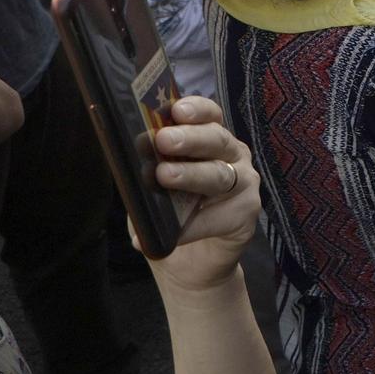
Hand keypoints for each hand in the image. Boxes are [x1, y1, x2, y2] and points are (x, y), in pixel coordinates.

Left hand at [147, 96, 260, 295]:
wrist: (187, 265)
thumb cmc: (169, 216)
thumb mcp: (150, 188)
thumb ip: (146, 170)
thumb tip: (127, 158)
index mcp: (209, 141)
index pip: (209, 115)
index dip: (196, 109)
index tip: (177, 109)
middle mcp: (232, 155)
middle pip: (217, 140)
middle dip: (190, 138)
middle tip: (164, 140)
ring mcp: (244, 183)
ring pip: (220, 174)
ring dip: (191, 175)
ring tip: (164, 178)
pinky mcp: (247, 214)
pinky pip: (221, 216)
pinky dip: (195, 225)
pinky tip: (176, 232)